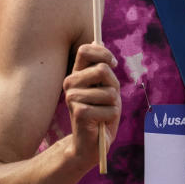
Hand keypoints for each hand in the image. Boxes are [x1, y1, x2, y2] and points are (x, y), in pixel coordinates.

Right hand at [62, 43, 120, 169]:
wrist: (91, 144)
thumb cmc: (102, 113)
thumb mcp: (106, 87)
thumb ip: (103, 67)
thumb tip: (97, 40)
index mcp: (77, 74)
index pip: (85, 50)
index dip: (104, 53)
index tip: (113, 64)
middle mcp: (70, 83)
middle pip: (101, 69)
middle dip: (114, 85)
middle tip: (109, 99)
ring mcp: (72, 97)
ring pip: (109, 91)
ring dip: (114, 105)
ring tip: (104, 113)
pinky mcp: (78, 112)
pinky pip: (109, 108)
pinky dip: (111, 116)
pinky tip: (101, 122)